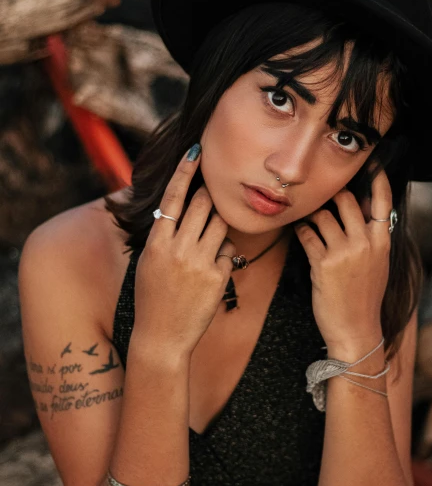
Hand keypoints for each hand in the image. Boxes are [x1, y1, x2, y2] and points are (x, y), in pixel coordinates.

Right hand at [132, 146, 236, 355]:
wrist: (161, 337)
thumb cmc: (152, 297)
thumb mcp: (148, 262)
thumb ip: (163, 235)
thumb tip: (175, 209)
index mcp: (157, 242)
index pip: (173, 197)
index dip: (186, 170)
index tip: (196, 149)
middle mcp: (178, 248)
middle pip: (204, 203)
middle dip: (210, 198)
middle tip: (210, 202)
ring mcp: (199, 262)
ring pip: (221, 224)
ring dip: (219, 226)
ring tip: (206, 244)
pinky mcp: (218, 277)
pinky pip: (229, 251)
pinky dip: (224, 256)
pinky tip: (211, 272)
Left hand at [294, 169, 392, 354]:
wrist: (356, 331)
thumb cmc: (364, 298)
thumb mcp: (378, 264)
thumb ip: (372, 237)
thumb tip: (361, 210)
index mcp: (383, 241)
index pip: (383, 200)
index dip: (377, 178)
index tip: (372, 161)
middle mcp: (365, 242)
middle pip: (345, 199)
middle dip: (330, 196)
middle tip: (321, 198)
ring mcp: (344, 252)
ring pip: (322, 215)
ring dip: (311, 215)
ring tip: (308, 219)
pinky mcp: (323, 263)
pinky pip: (307, 234)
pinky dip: (301, 231)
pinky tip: (300, 232)